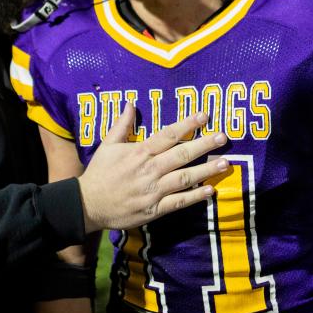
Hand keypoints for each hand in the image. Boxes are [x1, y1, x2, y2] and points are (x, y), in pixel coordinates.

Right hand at [78, 104, 227, 231]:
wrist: (87, 205)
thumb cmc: (99, 173)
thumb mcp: (107, 145)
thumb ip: (122, 125)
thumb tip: (130, 103)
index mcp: (139, 152)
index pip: (168, 135)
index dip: (188, 125)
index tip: (204, 115)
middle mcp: (149, 170)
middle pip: (182, 154)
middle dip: (204, 145)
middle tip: (223, 137)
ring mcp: (153, 190)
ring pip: (185, 178)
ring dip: (206, 170)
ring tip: (225, 163)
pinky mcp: (154, 209)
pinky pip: (178, 202)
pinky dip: (195, 197)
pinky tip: (210, 190)